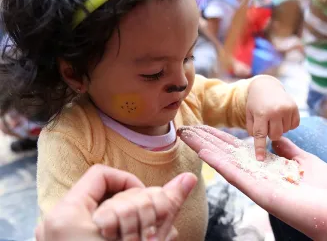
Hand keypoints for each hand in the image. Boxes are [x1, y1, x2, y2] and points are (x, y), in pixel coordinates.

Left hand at [36, 164, 196, 240]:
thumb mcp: (145, 239)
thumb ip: (166, 204)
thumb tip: (188, 178)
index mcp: (67, 215)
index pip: (102, 174)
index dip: (129, 183)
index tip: (144, 202)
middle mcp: (56, 223)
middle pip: (105, 195)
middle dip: (133, 213)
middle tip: (144, 233)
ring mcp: (57, 236)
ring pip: (102, 212)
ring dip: (128, 226)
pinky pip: (92, 226)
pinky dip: (115, 232)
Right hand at [178, 126, 326, 239]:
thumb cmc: (325, 191)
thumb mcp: (305, 161)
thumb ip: (288, 150)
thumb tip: (277, 138)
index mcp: (266, 167)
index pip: (238, 149)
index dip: (220, 138)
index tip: (204, 127)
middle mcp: (257, 176)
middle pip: (226, 154)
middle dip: (206, 141)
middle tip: (185, 128)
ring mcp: (256, 184)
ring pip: (225, 163)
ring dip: (205, 149)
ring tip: (187, 136)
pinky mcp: (260, 193)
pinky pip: (236, 175)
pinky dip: (219, 163)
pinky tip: (204, 152)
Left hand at [246, 76, 299, 159]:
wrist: (266, 86)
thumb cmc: (255, 103)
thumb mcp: (249, 114)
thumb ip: (252, 130)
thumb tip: (261, 145)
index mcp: (261, 113)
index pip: (260, 135)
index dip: (260, 149)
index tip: (261, 160)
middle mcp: (275, 111)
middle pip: (275, 136)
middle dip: (271, 133)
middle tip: (267, 124)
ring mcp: (287, 109)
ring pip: (285, 131)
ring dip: (279, 128)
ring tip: (274, 118)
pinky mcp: (295, 108)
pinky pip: (294, 126)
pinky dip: (288, 124)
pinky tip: (282, 116)